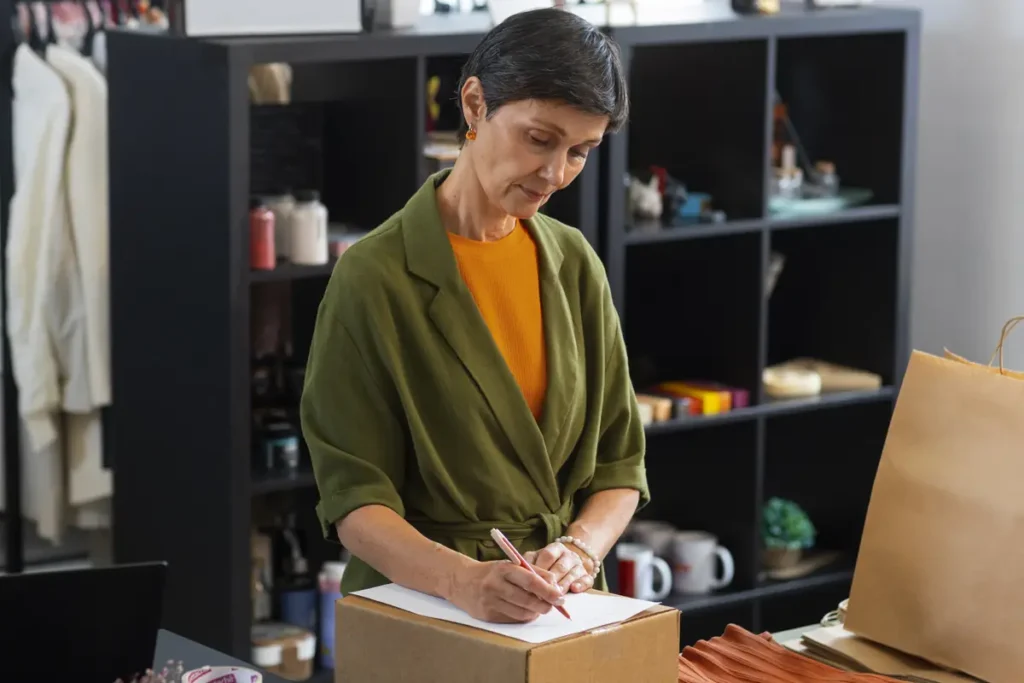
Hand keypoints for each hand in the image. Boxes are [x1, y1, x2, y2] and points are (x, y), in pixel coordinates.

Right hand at [446, 560, 565, 622]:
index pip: (530, 580)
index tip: (560, 596)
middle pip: (527, 599)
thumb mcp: (509, 565)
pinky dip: (524, 617)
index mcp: (502, 569)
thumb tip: (554, 584)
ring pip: (521, 612)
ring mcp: (489, 602)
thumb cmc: (491, 572)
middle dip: (545, 604)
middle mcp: (494, 585)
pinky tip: (526, 611)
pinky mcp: (487, 616)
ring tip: (541, 607)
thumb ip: (532, 572)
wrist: (460, 581)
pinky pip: (512, 619)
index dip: (547, 590)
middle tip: (555, 605)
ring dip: (536, 612)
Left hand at [524, 542, 594, 593]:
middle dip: (552, 580)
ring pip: (572, 574)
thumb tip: (520, 573)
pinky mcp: (587, 576)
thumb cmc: (547, 564)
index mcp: (555, 548)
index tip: (532, 582)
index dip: (540, 569)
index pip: (548, 555)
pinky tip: (574, 590)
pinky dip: (580, 585)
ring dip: (563, 585)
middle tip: (542, 593)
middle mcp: (568, 555)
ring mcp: (579, 565)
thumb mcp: (537, 559)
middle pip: (560, 566)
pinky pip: (586, 580)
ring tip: (554, 596)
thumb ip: (530, 564)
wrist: (569, 563)